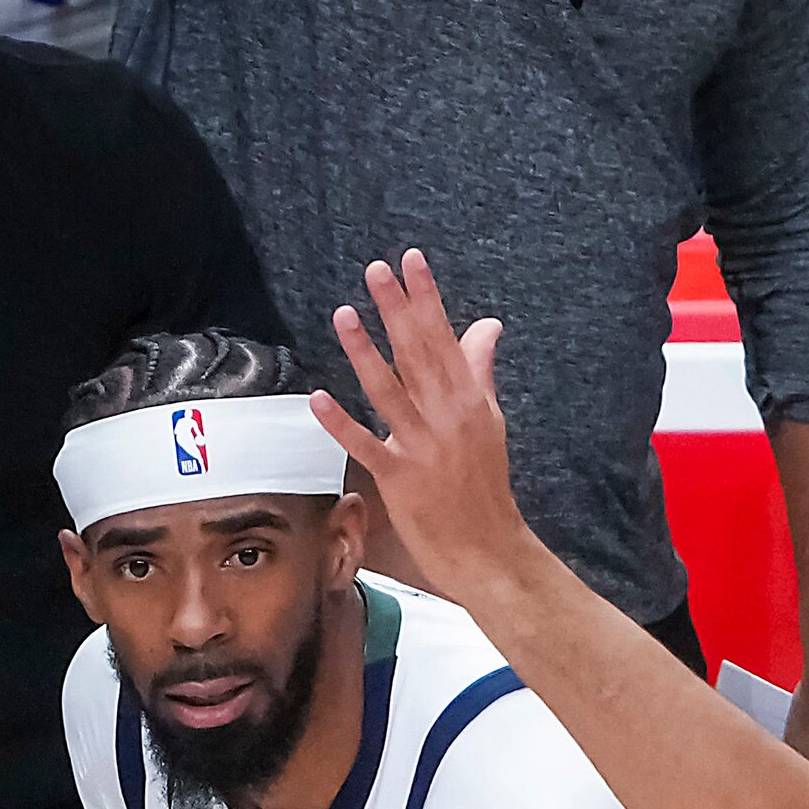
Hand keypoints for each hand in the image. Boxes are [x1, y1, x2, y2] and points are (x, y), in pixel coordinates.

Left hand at [311, 253, 538, 603]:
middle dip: (397, 310)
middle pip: (417, 355)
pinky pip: (366, 444)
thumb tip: (487, 326)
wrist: (487, 547)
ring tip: (344, 314)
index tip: (411, 261)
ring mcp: (422, 448)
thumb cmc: (486, 484)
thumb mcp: (490, 420)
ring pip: (389, 392)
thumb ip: (480, 371)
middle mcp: (447, 418)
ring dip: (365, 353)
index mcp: (469, 401)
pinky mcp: (400, 479)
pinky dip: (341, 423)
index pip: (445, 339)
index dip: (426, 298)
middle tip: (376, 270)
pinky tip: (318, 397)